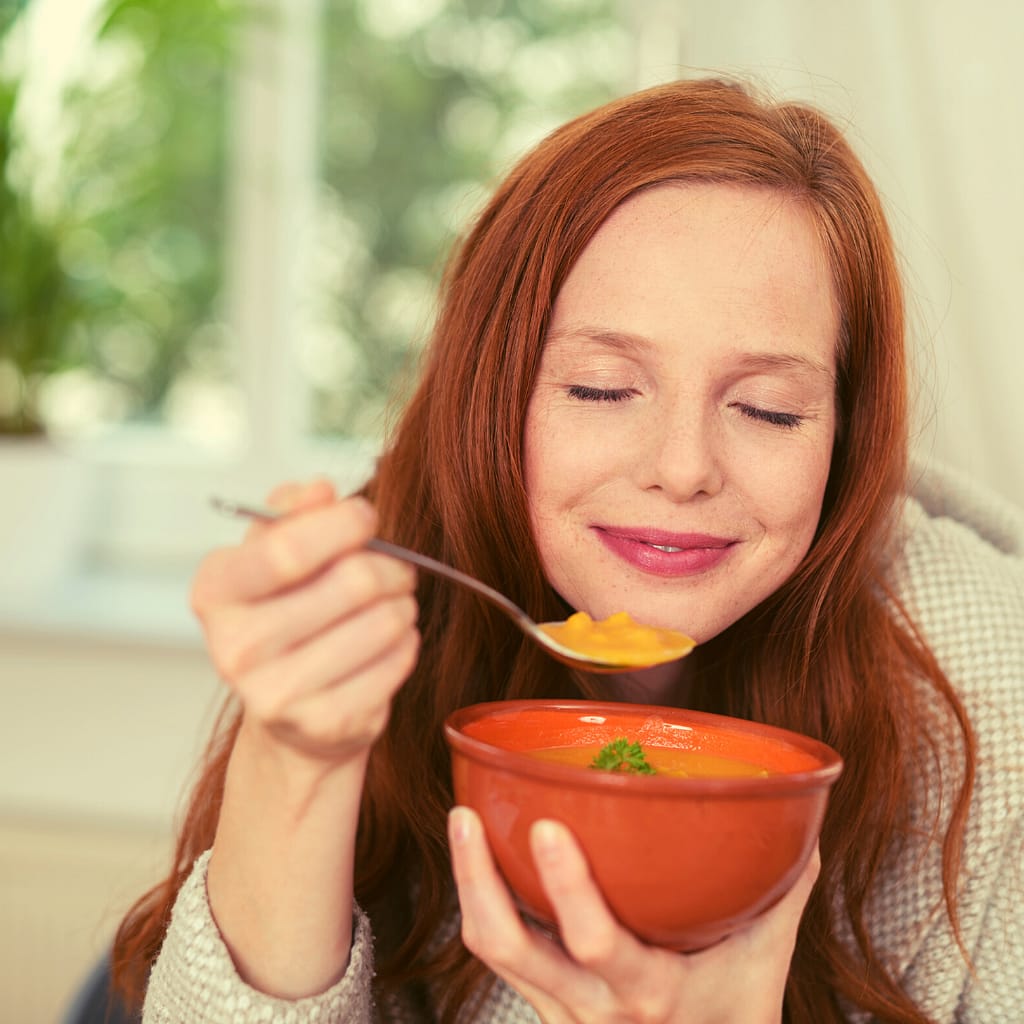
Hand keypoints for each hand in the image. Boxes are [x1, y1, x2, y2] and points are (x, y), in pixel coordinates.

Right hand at [192, 478, 419, 763]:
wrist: (290, 709)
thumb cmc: (287, 609)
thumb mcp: (273, 550)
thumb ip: (293, 510)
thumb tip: (320, 490)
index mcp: (216, 591)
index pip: (288, 549)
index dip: (343, 524)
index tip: (366, 517)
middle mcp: (235, 647)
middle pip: (353, 583)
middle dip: (391, 565)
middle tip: (397, 567)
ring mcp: (277, 694)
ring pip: (385, 622)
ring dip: (402, 603)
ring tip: (392, 603)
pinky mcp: (325, 725)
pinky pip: (397, 661)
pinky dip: (407, 642)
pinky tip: (390, 641)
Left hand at [449, 807, 818, 1023]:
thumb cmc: (732, 1020)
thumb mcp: (763, 964)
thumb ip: (782, 891)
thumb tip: (800, 820)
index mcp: (648, 994)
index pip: (597, 944)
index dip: (568, 887)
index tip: (547, 826)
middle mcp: (590, 1008)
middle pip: (511, 949)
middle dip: (478, 880)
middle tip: (465, 813)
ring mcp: (556, 1010)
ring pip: (492, 950)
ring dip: (469, 884)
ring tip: (463, 821)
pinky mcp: (540, 1004)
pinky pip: (499, 953)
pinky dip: (483, 902)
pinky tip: (480, 858)